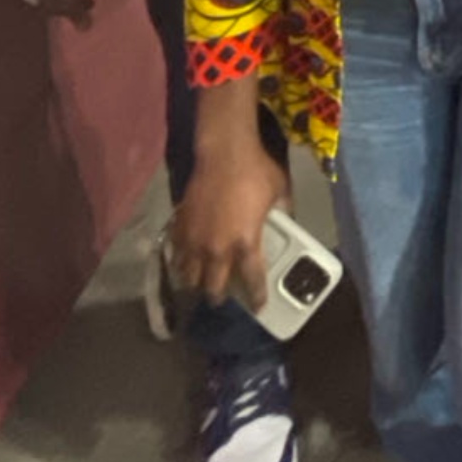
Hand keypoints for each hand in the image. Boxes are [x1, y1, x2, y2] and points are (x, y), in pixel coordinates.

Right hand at [170, 137, 287, 307]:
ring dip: (194, 283)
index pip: (252, 280)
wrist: (225, 153)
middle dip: (218, 296)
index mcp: (246, 243)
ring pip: (188, 276)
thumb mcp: (280, 193)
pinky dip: (178, 262)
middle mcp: (217, 249)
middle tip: (221, 298)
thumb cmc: (256, 172)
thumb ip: (283, 211)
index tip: (258, 307)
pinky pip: (175, 254)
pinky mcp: (180, 226)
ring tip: (197, 285)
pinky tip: (181, 262)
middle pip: (213, 286)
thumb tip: (286, 218)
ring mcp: (195, 240)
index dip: (255, 297)